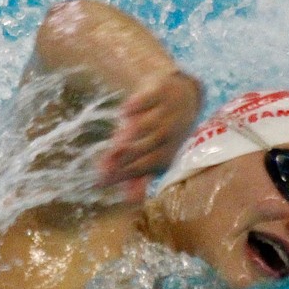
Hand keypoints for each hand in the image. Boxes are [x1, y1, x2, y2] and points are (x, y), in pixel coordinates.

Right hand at [97, 70, 201, 202]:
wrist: (184, 90)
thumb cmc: (164, 127)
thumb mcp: (156, 150)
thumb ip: (141, 174)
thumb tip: (129, 199)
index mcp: (171, 149)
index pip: (148, 165)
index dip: (127, 174)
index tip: (104, 181)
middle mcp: (172, 131)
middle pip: (148, 146)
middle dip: (126, 158)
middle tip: (104, 169)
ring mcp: (167, 110)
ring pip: (149, 125)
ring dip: (130, 135)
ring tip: (113, 147)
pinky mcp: (161, 89)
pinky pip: (150, 98)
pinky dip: (138, 105)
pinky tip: (124, 113)